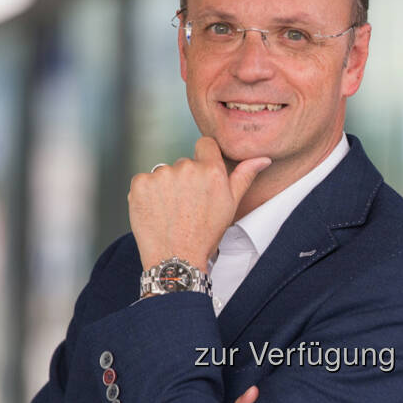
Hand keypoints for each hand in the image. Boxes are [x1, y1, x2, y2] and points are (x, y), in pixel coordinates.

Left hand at [128, 137, 269, 270]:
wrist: (176, 258)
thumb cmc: (206, 234)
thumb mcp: (231, 205)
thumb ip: (244, 176)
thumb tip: (262, 159)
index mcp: (211, 170)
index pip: (205, 144)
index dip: (204, 159)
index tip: (201, 178)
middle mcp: (185, 167)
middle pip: (184, 163)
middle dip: (185, 179)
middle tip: (187, 205)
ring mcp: (160, 175)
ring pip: (164, 173)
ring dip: (166, 187)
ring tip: (172, 211)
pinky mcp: (140, 183)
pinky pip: (144, 180)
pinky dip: (148, 194)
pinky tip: (157, 211)